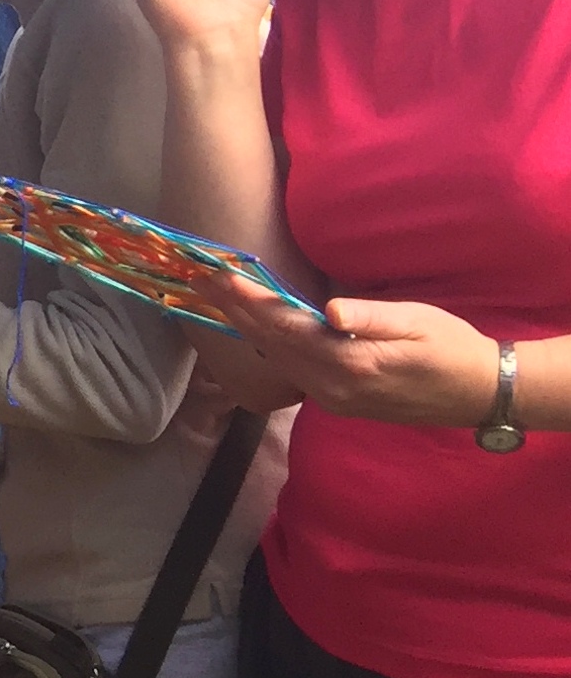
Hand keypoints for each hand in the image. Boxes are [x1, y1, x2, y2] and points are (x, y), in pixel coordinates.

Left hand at [200, 276, 500, 426]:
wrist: (479, 394)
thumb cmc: (453, 349)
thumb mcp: (419, 323)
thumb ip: (372, 318)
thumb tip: (331, 311)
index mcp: (350, 364)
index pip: (286, 327)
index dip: (249, 300)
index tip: (219, 276)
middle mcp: (330, 388)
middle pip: (269, 343)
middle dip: (233, 310)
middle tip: (199, 279)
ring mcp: (329, 399)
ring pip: (275, 358)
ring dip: (244, 327)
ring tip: (215, 298)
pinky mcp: (334, 401)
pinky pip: (289, 370)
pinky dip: (266, 344)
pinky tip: (252, 327)